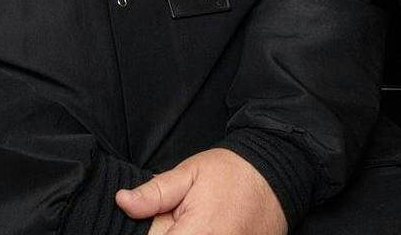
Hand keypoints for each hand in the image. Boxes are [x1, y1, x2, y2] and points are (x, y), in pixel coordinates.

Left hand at [116, 148, 285, 234]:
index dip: (151, 233)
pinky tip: (209, 226)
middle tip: (178, 220)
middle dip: (169, 234)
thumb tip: (122, 202)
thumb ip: (154, 194)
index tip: (160, 222)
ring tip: (193, 223)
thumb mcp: (188, 174)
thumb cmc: (234, 172)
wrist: (278, 174)